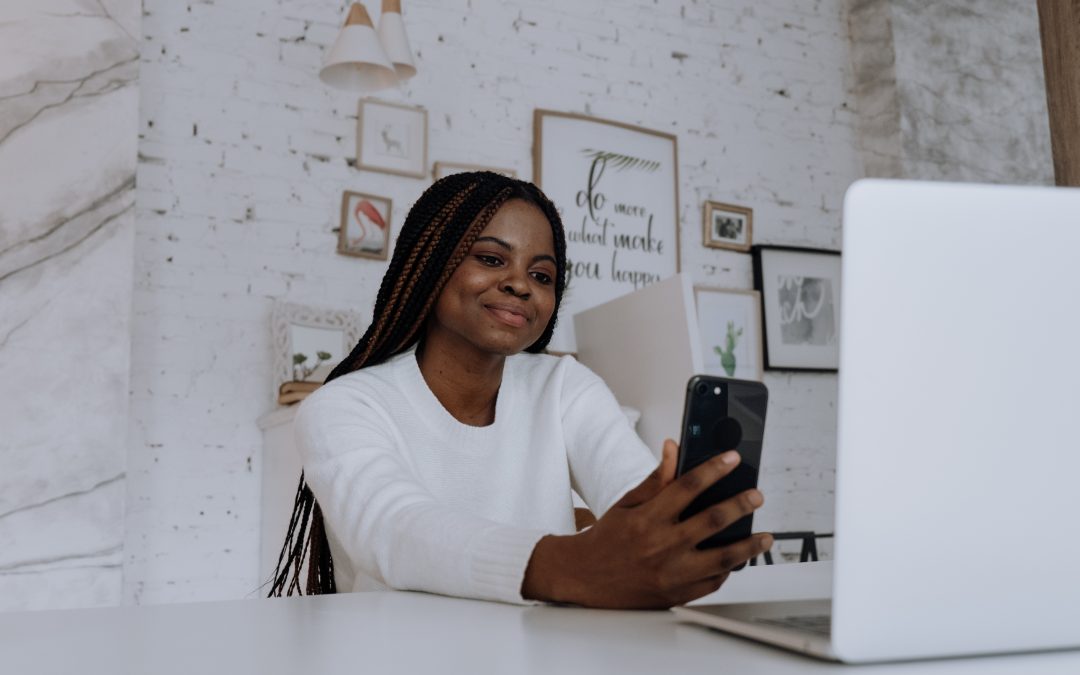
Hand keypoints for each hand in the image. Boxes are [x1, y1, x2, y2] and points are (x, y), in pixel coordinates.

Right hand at [522, 440, 771, 608]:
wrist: (584, 577)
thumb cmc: (607, 538)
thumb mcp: (627, 503)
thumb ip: (656, 479)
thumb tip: (673, 449)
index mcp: (648, 518)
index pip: (688, 487)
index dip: (714, 469)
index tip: (732, 459)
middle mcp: (661, 546)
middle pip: (712, 520)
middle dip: (741, 505)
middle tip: (756, 496)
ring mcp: (671, 573)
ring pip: (722, 559)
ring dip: (748, 546)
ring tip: (764, 537)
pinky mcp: (675, 595)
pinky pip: (711, 583)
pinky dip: (727, 570)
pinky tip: (736, 560)